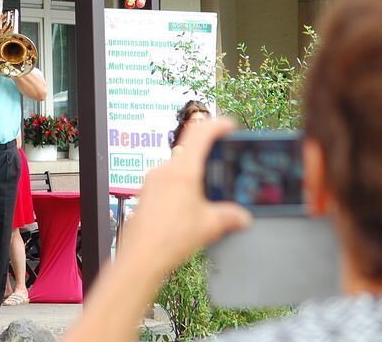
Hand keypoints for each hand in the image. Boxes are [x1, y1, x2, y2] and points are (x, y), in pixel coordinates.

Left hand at [121, 119, 251, 273]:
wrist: (141, 257)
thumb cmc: (169, 239)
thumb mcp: (210, 225)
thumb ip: (231, 216)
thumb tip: (241, 216)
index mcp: (182, 170)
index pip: (201, 132)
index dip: (218, 125)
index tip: (229, 126)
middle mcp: (164, 170)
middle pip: (190, 148)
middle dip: (209, 155)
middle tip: (224, 164)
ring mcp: (153, 180)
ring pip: (178, 165)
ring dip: (196, 172)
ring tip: (210, 191)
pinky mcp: (147, 192)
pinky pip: (168, 179)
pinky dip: (183, 184)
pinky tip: (191, 205)